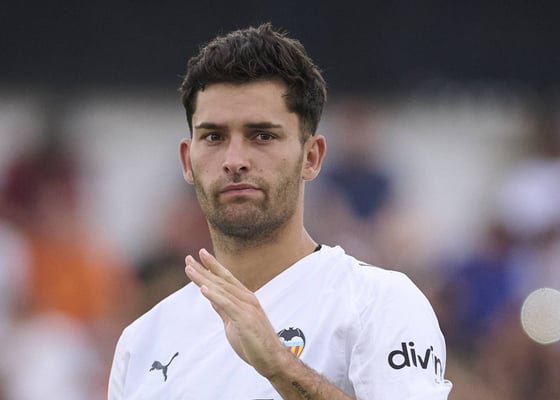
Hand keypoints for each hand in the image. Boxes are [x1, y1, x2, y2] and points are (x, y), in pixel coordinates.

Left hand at [185, 249, 290, 377]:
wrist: (272, 359)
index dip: (213, 266)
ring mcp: (247, 308)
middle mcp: (247, 299)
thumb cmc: (255, 342)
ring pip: (222, 290)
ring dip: (204, 279)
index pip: (226, 278)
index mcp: (245, 299)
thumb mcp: (234, 322)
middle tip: (189, 258)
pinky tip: (203, 289)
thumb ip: (223, 309)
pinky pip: (227, 305)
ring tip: (190, 270)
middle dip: (204, 269)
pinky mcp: (245, 319)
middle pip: (221, 281)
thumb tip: (211, 298)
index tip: (200, 255)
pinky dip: (214, 296)